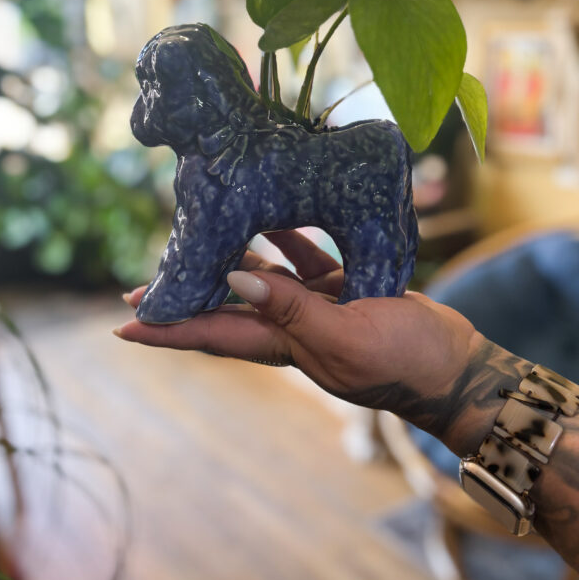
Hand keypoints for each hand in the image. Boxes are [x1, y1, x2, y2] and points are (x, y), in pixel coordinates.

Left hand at [114, 231, 482, 448]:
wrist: (454, 365)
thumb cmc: (403, 360)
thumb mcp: (346, 335)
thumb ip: (291, 308)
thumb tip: (234, 279)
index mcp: (285, 344)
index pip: (212, 334)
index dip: (167, 330)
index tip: (124, 325)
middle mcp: (292, 328)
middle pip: (225, 309)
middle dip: (186, 296)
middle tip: (143, 282)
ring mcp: (317, 310)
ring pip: (260, 280)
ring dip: (229, 261)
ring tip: (196, 239)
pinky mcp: (344, 289)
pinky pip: (305, 260)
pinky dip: (286, 239)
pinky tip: (271, 214)